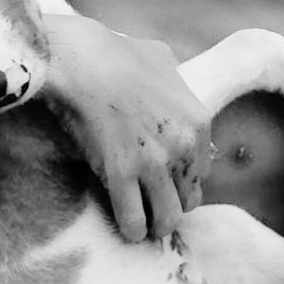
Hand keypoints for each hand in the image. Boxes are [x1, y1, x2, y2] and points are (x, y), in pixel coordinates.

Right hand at [42, 15, 211, 241]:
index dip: (182, 177)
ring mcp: (153, 163)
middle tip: (152, 201)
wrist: (80, 60)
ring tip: (143, 223)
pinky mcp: (120, 175)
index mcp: (197, 120)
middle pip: (189, 197)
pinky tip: (126, 227)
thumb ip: (175, 80)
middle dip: (171, 201)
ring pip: (167, 218)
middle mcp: (182, 146)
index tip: (165, 179)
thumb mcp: (162, 59)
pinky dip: (131, 230)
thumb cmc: (116, 53)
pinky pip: (134, 222)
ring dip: (155, 224)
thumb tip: (171, 83)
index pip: (202, 170)